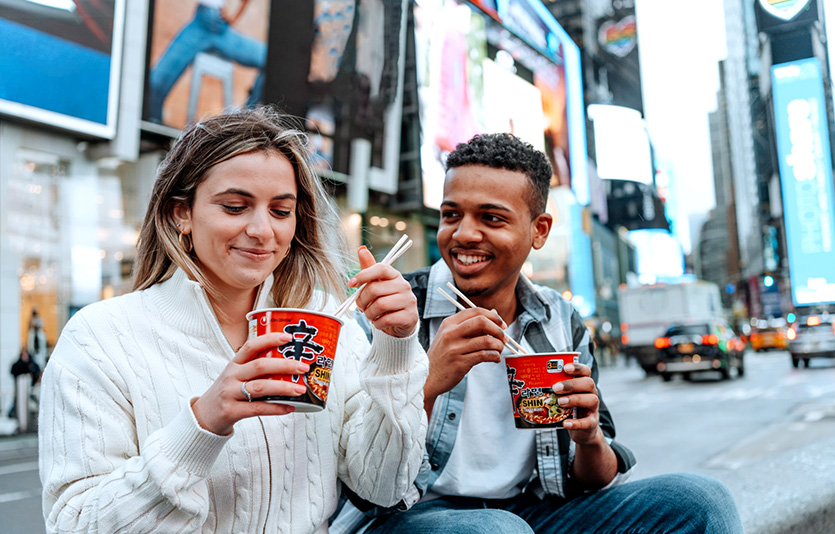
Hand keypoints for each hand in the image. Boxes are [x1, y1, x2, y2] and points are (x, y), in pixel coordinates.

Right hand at [192, 333, 308, 435]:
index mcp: (235, 363)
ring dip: (284, 387)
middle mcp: (232, 376)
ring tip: (300, 389)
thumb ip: (256, 368)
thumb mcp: (236, 375)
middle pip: (260, 366)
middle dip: (285, 365)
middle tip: (303, 367)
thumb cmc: (228, 392)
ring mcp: (230, 393)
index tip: (289, 337)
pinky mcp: (232, 411)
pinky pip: (257, 409)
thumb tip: (291, 364)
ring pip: (260, 387)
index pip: (251, 346)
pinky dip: (276, 408)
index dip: (270, 339)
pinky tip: (290, 407)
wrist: (204, 416)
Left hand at [349, 246, 417, 337]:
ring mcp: (409, 301)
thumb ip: (369, 269)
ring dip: (369, 313)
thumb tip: (361, 249)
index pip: (381, 268)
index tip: (350, 284)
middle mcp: (404, 286)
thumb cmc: (386, 300)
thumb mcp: (377, 284)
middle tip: (361, 307)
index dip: (363, 275)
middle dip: (361, 301)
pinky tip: (379, 322)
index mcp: (395, 275)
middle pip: (375, 289)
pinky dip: (377, 323)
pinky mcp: (410, 316)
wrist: (400, 322)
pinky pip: (386, 320)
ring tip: (370, 315)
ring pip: (380, 305)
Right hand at [424, 308, 505, 412]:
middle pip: (482, 321)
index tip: (501, 324)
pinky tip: (494, 358)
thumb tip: (494, 313)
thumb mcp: (451, 337)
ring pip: (486, 340)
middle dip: (498, 329)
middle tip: (504, 337)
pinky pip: (484, 355)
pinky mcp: (460, 363)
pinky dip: (494, 356)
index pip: (474, 311)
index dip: (492, 316)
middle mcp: (451, 333)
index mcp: (449, 324)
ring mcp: (455, 348)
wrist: (427, 378)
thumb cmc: (442, 357)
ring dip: (498, 345)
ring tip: (499, 350)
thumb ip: (471, 325)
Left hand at [553, 361, 618, 487]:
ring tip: (560, 402)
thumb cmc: (570, 409)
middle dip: (571, 384)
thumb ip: (555, 388)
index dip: (577, 367)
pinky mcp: (591, 423)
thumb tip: (531, 382)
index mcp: (584, 384)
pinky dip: (575, 423)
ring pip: (591, 400)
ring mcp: (593, 408)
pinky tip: (565, 423)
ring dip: (574, 400)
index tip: (565, 367)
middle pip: (588, 383)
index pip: (585, 371)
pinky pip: (587, 422)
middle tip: (556, 388)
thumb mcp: (564, 396)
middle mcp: (591, 393)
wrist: (583, 430)